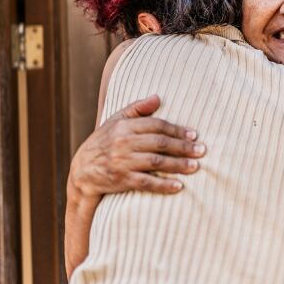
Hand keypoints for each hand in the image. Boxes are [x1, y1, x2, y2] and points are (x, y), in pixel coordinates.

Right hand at [69, 95, 204, 198]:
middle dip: (183, 147)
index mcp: (124, 126)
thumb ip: (137, 109)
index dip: (177, 130)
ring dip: (178, 164)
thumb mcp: (116, 121)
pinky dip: (163, 185)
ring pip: (156, 162)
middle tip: (202, 151)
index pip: (157, 126)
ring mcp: (122, 162)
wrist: (81, 172)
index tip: (194, 135)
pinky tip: (179, 186)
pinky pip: (146, 182)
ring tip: (195, 167)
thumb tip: (158, 97)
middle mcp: (123, 142)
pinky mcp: (121, 180)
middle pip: (160, 143)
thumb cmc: (104, 143)